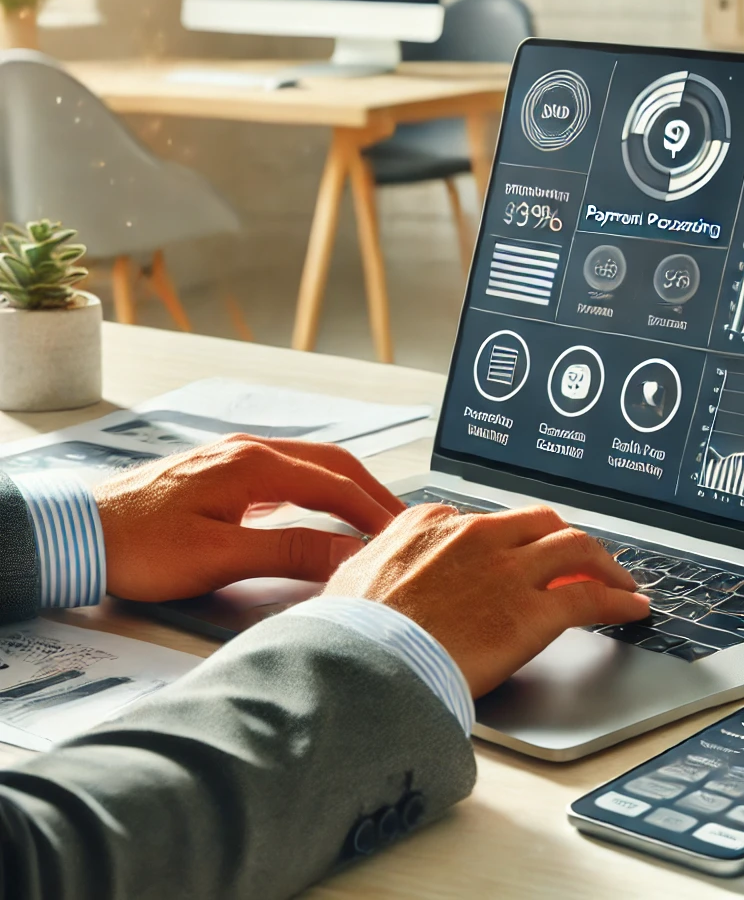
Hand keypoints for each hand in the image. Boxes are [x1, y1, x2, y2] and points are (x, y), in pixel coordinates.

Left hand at [95, 435, 404, 601]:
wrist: (80, 534)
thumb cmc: (139, 545)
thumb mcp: (219, 556)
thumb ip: (289, 552)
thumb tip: (347, 552)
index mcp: (252, 464)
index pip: (334, 484)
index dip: (372, 511)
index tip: (400, 535)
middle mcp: (249, 450)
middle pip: (331, 462)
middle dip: (371, 491)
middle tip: (400, 521)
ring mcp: (235, 457)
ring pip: (310, 463)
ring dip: (346, 487)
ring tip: (371, 516)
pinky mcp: (223, 471)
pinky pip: (288, 472)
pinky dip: (318, 489)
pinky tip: (322, 508)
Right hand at [323, 503, 649, 696]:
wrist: (362, 663)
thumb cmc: (351, 630)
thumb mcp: (355, 575)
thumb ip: (381, 561)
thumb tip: (378, 567)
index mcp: (433, 522)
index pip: (490, 522)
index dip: (513, 542)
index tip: (522, 558)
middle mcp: (477, 535)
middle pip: (542, 522)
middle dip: (566, 539)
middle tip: (581, 560)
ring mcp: (509, 569)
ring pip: (576, 548)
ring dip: (604, 563)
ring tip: (620, 581)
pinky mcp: (533, 610)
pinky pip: (591, 596)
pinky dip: (619, 599)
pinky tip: (632, 607)